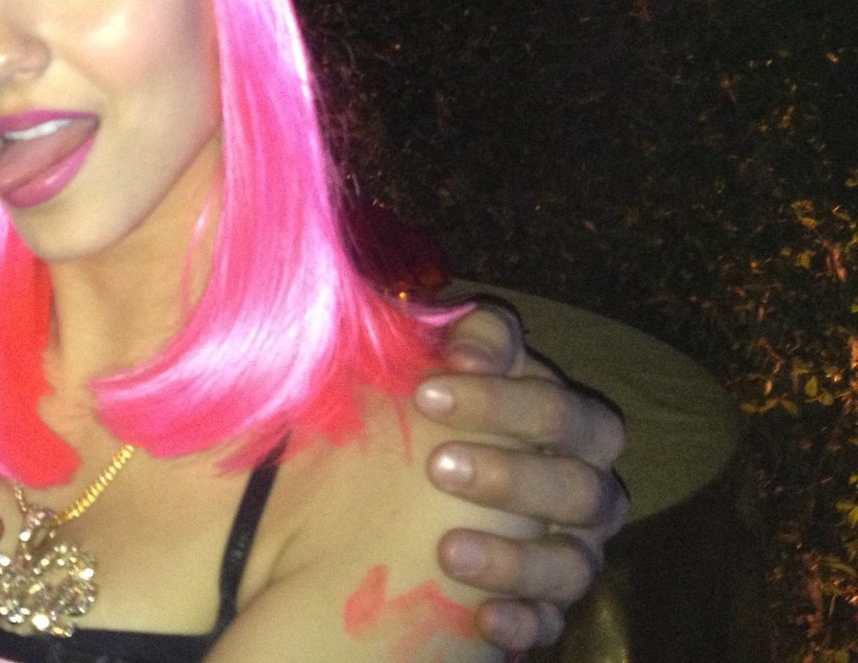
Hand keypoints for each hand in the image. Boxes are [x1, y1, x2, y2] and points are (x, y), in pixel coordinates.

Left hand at [415, 302, 629, 651]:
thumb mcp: (408, 379)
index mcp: (555, 422)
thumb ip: (433, 345)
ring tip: (447, 551)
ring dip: (515, 557)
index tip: (430, 386)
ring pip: (576, 559)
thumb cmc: (405, 428)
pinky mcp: (545, 608)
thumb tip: (445, 334)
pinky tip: (483, 619)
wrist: (372, 516)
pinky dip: (523, 619)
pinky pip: (553, 621)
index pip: (559, 398)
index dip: (506, 392)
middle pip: (584, 480)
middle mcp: (579, 484)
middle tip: (438, 467)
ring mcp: (570, 550)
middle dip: (514, 472)